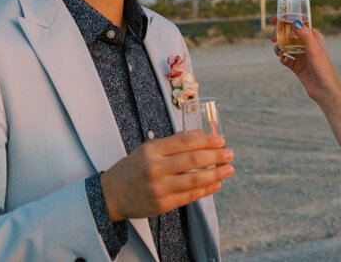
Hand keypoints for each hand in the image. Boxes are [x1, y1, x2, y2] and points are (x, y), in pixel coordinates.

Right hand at [100, 130, 232, 221]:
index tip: (221, 140)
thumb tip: (200, 135)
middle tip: (229, 154)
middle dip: (215, 156)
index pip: (184, 142)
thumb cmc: (133, 168)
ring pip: (193, 181)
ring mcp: (159, 188)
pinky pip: (189, 197)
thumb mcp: (148, 149)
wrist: (111, 195)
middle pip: (191, 161)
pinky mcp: (162, 205)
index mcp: (151, 150)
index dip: (205, 141)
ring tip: (228, 169)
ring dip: (215, 174)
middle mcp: (155, 168)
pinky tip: (216, 184)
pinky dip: (205, 190)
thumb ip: (173, 142)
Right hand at [273, 22, 340, 104]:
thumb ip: (305, 35)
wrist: (324, 90)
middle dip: (279, 34)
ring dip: (279, 47)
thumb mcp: (314, 49)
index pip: (298, 24)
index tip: (273, 19)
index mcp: (313, 37)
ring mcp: (302, 55)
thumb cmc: (322, 68)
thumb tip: (295, 22)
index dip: (285, 20)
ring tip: (278, 51)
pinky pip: (286, 59)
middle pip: (289, 34)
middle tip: (273, 38)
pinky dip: (282, 58)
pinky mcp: (297, 66)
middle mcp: (307, 45)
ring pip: (286, 46)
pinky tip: (284, 60)